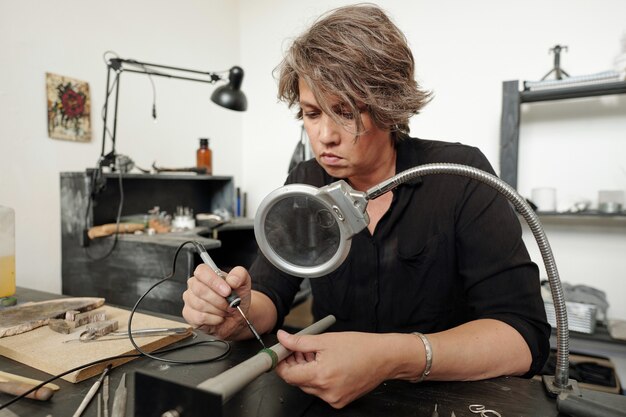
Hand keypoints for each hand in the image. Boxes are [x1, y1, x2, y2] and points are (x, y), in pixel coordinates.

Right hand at [182, 264, 251, 339]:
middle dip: (219, 300)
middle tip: (230, 304)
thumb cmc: (236, 298)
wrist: (236, 316)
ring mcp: (190, 300)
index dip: (214, 282)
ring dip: (218, 310)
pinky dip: (214, 319)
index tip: (227, 291)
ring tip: (226, 310)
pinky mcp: (189, 315)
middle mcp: (194, 285)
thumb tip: (232, 280)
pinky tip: (219, 318)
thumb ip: (240, 275)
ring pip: (200, 305)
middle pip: (200, 290)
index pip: (202, 272)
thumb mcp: (243, 283)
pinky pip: (199, 317)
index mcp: (205, 274)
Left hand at [275, 330, 391, 408]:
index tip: (280, 354)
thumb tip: (283, 338)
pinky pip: (321, 391)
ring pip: (309, 386)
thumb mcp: (325, 340)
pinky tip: (329, 365)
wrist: (385, 357)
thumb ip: (300, 341)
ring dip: (308, 371)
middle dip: (296, 364)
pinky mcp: (340, 401)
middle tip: (302, 349)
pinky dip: (320, 378)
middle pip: (297, 380)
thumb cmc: (360, 347)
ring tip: (319, 355)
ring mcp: (333, 399)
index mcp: (320, 375)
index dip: (281, 363)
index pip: (288, 375)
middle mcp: (326, 391)